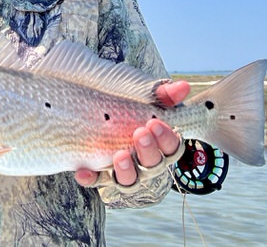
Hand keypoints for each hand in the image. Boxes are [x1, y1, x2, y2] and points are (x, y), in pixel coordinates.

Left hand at [74, 79, 190, 187]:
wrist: (97, 111)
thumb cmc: (131, 107)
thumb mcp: (147, 99)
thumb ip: (164, 94)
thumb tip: (183, 86)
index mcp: (160, 145)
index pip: (171, 147)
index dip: (166, 138)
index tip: (155, 123)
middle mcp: (145, 163)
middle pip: (153, 165)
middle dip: (148, 151)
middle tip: (139, 133)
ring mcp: (124, 172)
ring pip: (130, 181)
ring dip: (126, 171)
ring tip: (119, 155)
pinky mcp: (101, 175)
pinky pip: (97, 181)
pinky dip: (91, 178)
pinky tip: (82, 172)